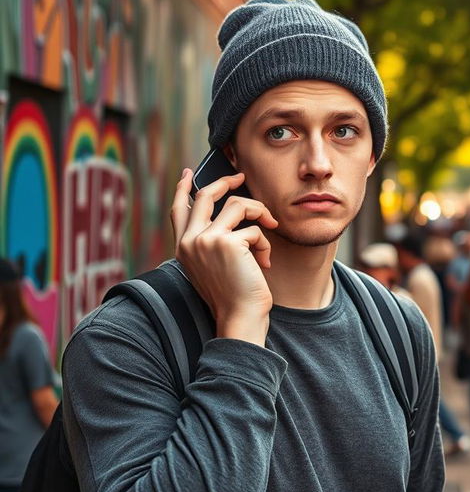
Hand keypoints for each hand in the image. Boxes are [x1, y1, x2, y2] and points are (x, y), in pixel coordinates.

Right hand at [171, 169, 278, 345]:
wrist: (239, 318)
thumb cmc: (233, 295)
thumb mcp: (215, 265)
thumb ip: (213, 240)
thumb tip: (230, 210)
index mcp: (183, 248)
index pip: (179, 210)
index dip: (183, 188)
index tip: (188, 173)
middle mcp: (190, 241)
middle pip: (206, 195)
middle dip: (227, 181)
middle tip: (241, 177)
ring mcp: (206, 240)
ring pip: (238, 205)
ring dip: (259, 216)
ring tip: (269, 234)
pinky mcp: (227, 243)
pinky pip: (255, 228)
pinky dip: (265, 244)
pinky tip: (264, 263)